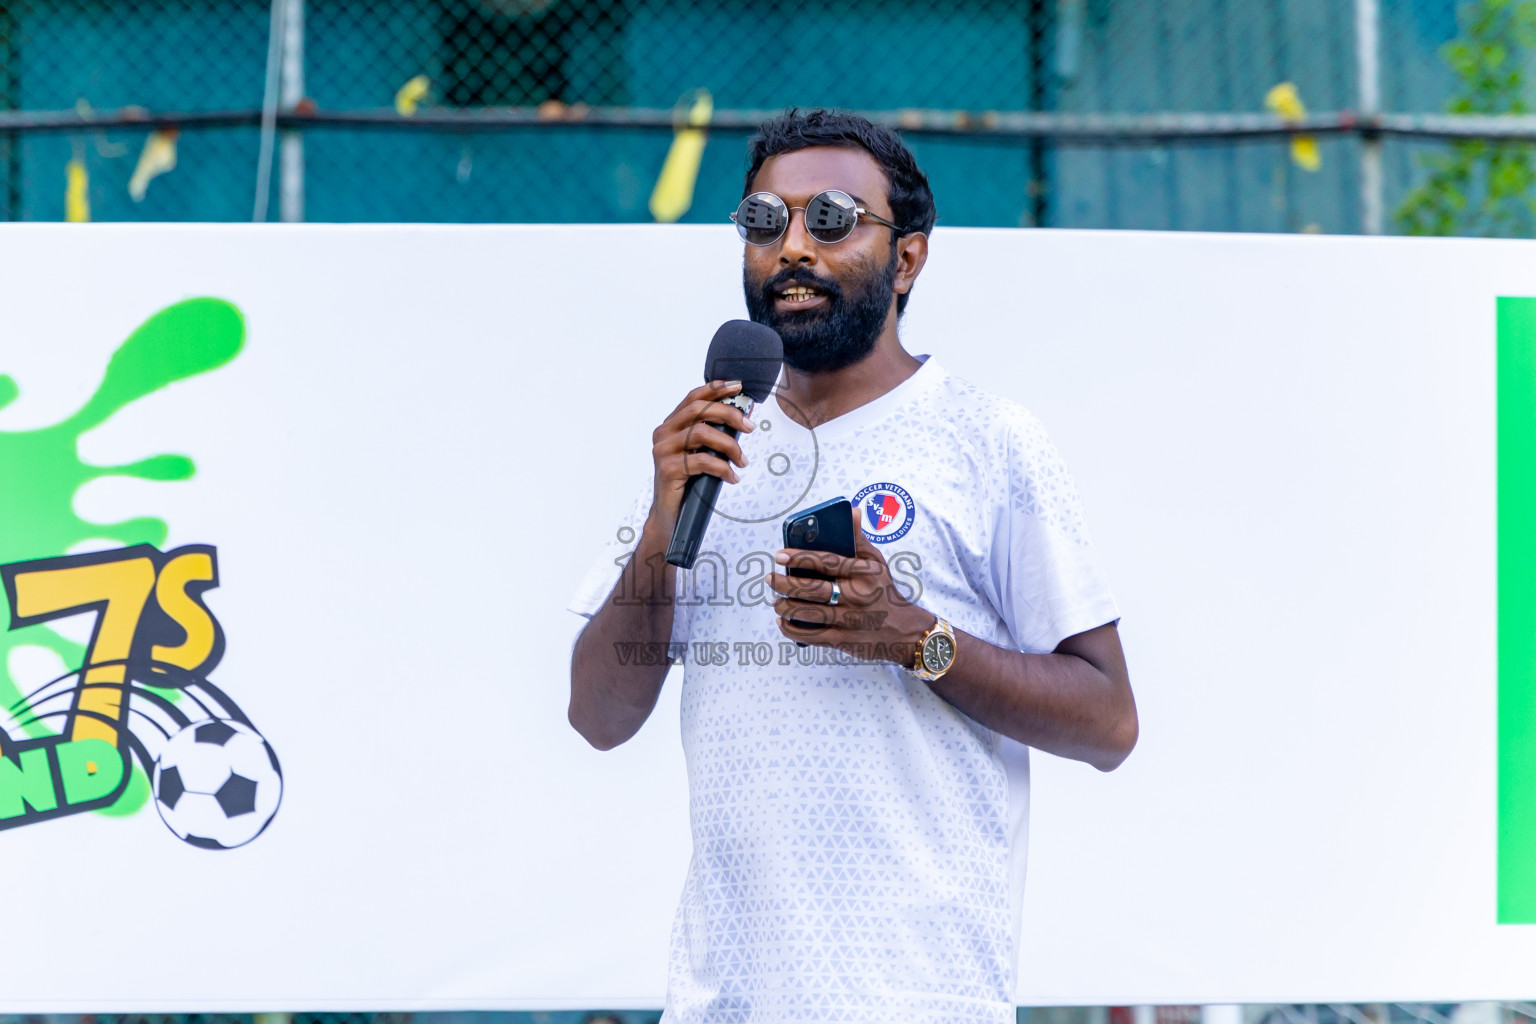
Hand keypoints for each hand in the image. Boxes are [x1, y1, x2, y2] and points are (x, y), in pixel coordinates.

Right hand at [646, 380, 754, 536]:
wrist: (669, 516)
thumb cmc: (688, 483)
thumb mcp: (700, 454)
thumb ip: (711, 436)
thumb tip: (741, 420)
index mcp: (671, 425)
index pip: (693, 398)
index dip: (715, 389)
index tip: (738, 387)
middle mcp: (663, 433)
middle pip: (698, 410)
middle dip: (729, 414)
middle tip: (750, 427)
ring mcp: (663, 451)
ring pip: (701, 433)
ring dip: (729, 445)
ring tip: (743, 461)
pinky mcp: (667, 469)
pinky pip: (702, 461)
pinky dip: (723, 468)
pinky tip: (732, 478)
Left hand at [768, 506, 936, 664]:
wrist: (904, 631)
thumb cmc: (884, 592)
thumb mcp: (877, 563)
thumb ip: (859, 539)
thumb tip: (852, 511)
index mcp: (863, 574)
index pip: (826, 562)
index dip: (800, 557)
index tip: (780, 555)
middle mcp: (855, 596)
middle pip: (812, 589)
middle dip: (785, 583)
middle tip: (771, 578)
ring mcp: (849, 621)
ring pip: (807, 613)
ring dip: (785, 606)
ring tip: (775, 600)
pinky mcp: (843, 641)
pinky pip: (811, 635)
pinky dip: (792, 629)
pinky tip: (783, 621)